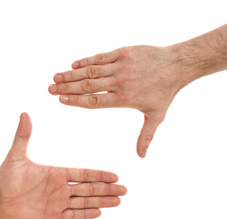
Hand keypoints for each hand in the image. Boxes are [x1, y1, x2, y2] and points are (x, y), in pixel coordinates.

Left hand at [0, 113, 126, 218]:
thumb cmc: (5, 177)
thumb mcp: (15, 156)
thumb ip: (23, 136)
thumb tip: (24, 113)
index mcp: (57, 173)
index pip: (83, 174)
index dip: (99, 175)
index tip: (115, 175)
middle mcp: (61, 188)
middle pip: (89, 189)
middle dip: (107, 189)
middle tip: (124, 190)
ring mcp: (57, 203)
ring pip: (84, 203)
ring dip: (101, 202)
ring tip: (118, 201)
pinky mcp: (51, 217)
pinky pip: (72, 216)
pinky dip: (85, 215)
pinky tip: (99, 212)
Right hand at [49, 45, 194, 157]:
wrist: (176, 66)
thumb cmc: (165, 93)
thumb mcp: (156, 117)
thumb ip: (146, 136)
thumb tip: (142, 157)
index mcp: (124, 99)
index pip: (94, 101)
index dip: (75, 101)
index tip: (60, 99)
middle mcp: (120, 82)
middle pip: (88, 86)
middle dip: (67, 87)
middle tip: (50, 88)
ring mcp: (120, 66)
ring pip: (91, 71)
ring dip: (72, 73)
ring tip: (56, 76)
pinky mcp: (123, 53)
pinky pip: (101, 57)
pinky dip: (86, 60)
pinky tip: (73, 63)